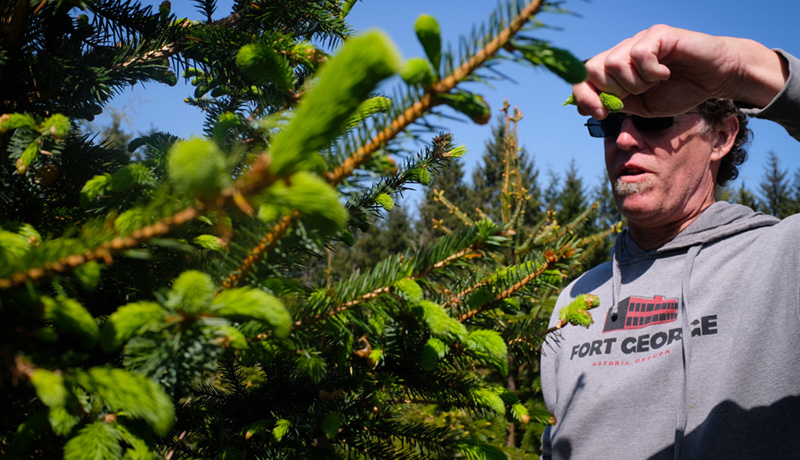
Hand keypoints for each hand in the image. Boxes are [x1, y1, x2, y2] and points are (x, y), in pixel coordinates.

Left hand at [571, 25, 786, 118]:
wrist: (716, 79)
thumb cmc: (680, 91)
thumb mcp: (641, 106)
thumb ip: (615, 103)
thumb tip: (585, 107)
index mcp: (617, 68)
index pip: (583, 76)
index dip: (584, 96)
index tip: (600, 113)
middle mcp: (624, 50)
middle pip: (592, 68)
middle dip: (610, 91)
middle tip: (635, 95)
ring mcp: (640, 40)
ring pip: (614, 63)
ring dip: (634, 83)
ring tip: (655, 83)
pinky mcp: (658, 34)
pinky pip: (639, 55)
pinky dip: (651, 72)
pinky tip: (665, 73)